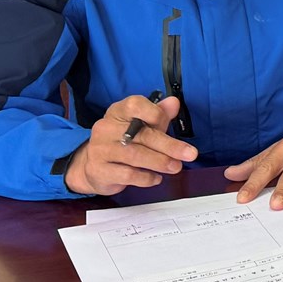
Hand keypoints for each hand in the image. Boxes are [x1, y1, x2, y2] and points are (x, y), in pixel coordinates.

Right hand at [64, 95, 194, 196]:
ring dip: (160, 162)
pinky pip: (127, 175)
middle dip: (169, 145)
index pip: (134, 105)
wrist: (93, 166)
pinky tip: (156, 178)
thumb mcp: (141, 126)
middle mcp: (106, 128)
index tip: (166, 122)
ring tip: (176, 167)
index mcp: (118, 112)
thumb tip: (174, 103)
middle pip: (141, 134)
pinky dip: (146, 178)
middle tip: (190, 154)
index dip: (154, 112)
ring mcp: (100, 150)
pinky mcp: (99, 170)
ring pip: (135, 155)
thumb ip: (158, 115)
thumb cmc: (122, 142)